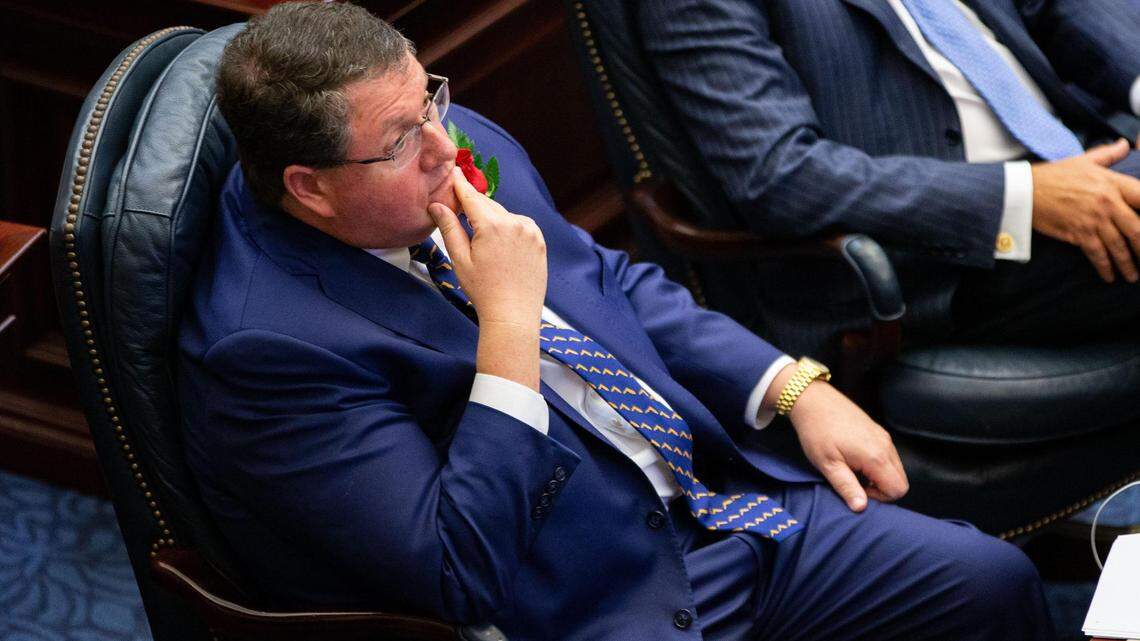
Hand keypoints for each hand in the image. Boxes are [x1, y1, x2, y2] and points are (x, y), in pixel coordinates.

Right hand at [428, 167, 547, 325]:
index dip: (459, 184)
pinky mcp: (539, 240)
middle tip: (457, 204)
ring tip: (479, 238)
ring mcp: (530, 231)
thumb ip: (449, 228)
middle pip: (488, 204)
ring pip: (504, 214)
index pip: (471, 197)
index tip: (453, 171)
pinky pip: (519, 225)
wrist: (513, 315)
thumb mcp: (460, 259)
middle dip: (473, 204)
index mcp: (492, 226)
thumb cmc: (484, 291)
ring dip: (491, 218)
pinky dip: (508, 227)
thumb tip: (436, 205)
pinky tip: (499, 244)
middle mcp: (515, 223)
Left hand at [767, 366, 907, 511]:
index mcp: (876, 456)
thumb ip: (847, 487)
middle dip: (882, 489)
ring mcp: (884, 437)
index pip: (898, 490)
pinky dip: (877, 465)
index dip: (880, 498)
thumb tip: (861, 508)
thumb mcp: (827, 464)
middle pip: (901, 480)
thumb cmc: (817, 432)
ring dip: (879, 477)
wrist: (814, 400)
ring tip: (852, 471)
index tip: (857, 490)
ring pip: (895, 468)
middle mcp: (886, 445)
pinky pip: (888, 456)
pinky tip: (854, 460)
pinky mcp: (878, 431)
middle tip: (855, 483)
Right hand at [1031, 139, 1139, 282]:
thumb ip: (1108, 154)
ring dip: (1128, 264)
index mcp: (1112, 182)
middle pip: (1137, 229)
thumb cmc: (1053, 175)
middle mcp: (1107, 202)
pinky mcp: (1078, 233)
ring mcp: (1094, 219)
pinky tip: (1110, 277)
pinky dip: (1105, 267)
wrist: (1025, 191)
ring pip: (1119, 246)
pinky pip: (1098, 254)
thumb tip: (1126, 144)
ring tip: (1133, 276)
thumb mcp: (1083, 161)